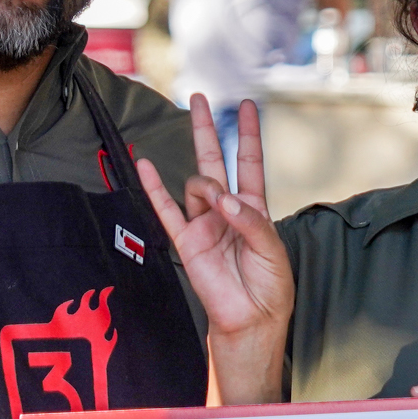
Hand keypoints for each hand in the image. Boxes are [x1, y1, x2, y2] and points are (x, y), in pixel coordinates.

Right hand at [135, 97, 290, 364]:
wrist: (251, 319)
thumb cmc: (270, 286)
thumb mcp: (273, 250)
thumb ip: (251, 221)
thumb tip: (224, 200)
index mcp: (253, 209)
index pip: (249, 163)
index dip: (248, 134)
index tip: (247, 106)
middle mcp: (227, 211)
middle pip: (215, 160)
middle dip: (207, 130)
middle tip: (199, 99)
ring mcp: (204, 223)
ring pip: (197, 186)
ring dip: (206, 187)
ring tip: (217, 206)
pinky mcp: (186, 241)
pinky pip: (166, 209)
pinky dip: (154, 187)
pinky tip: (145, 165)